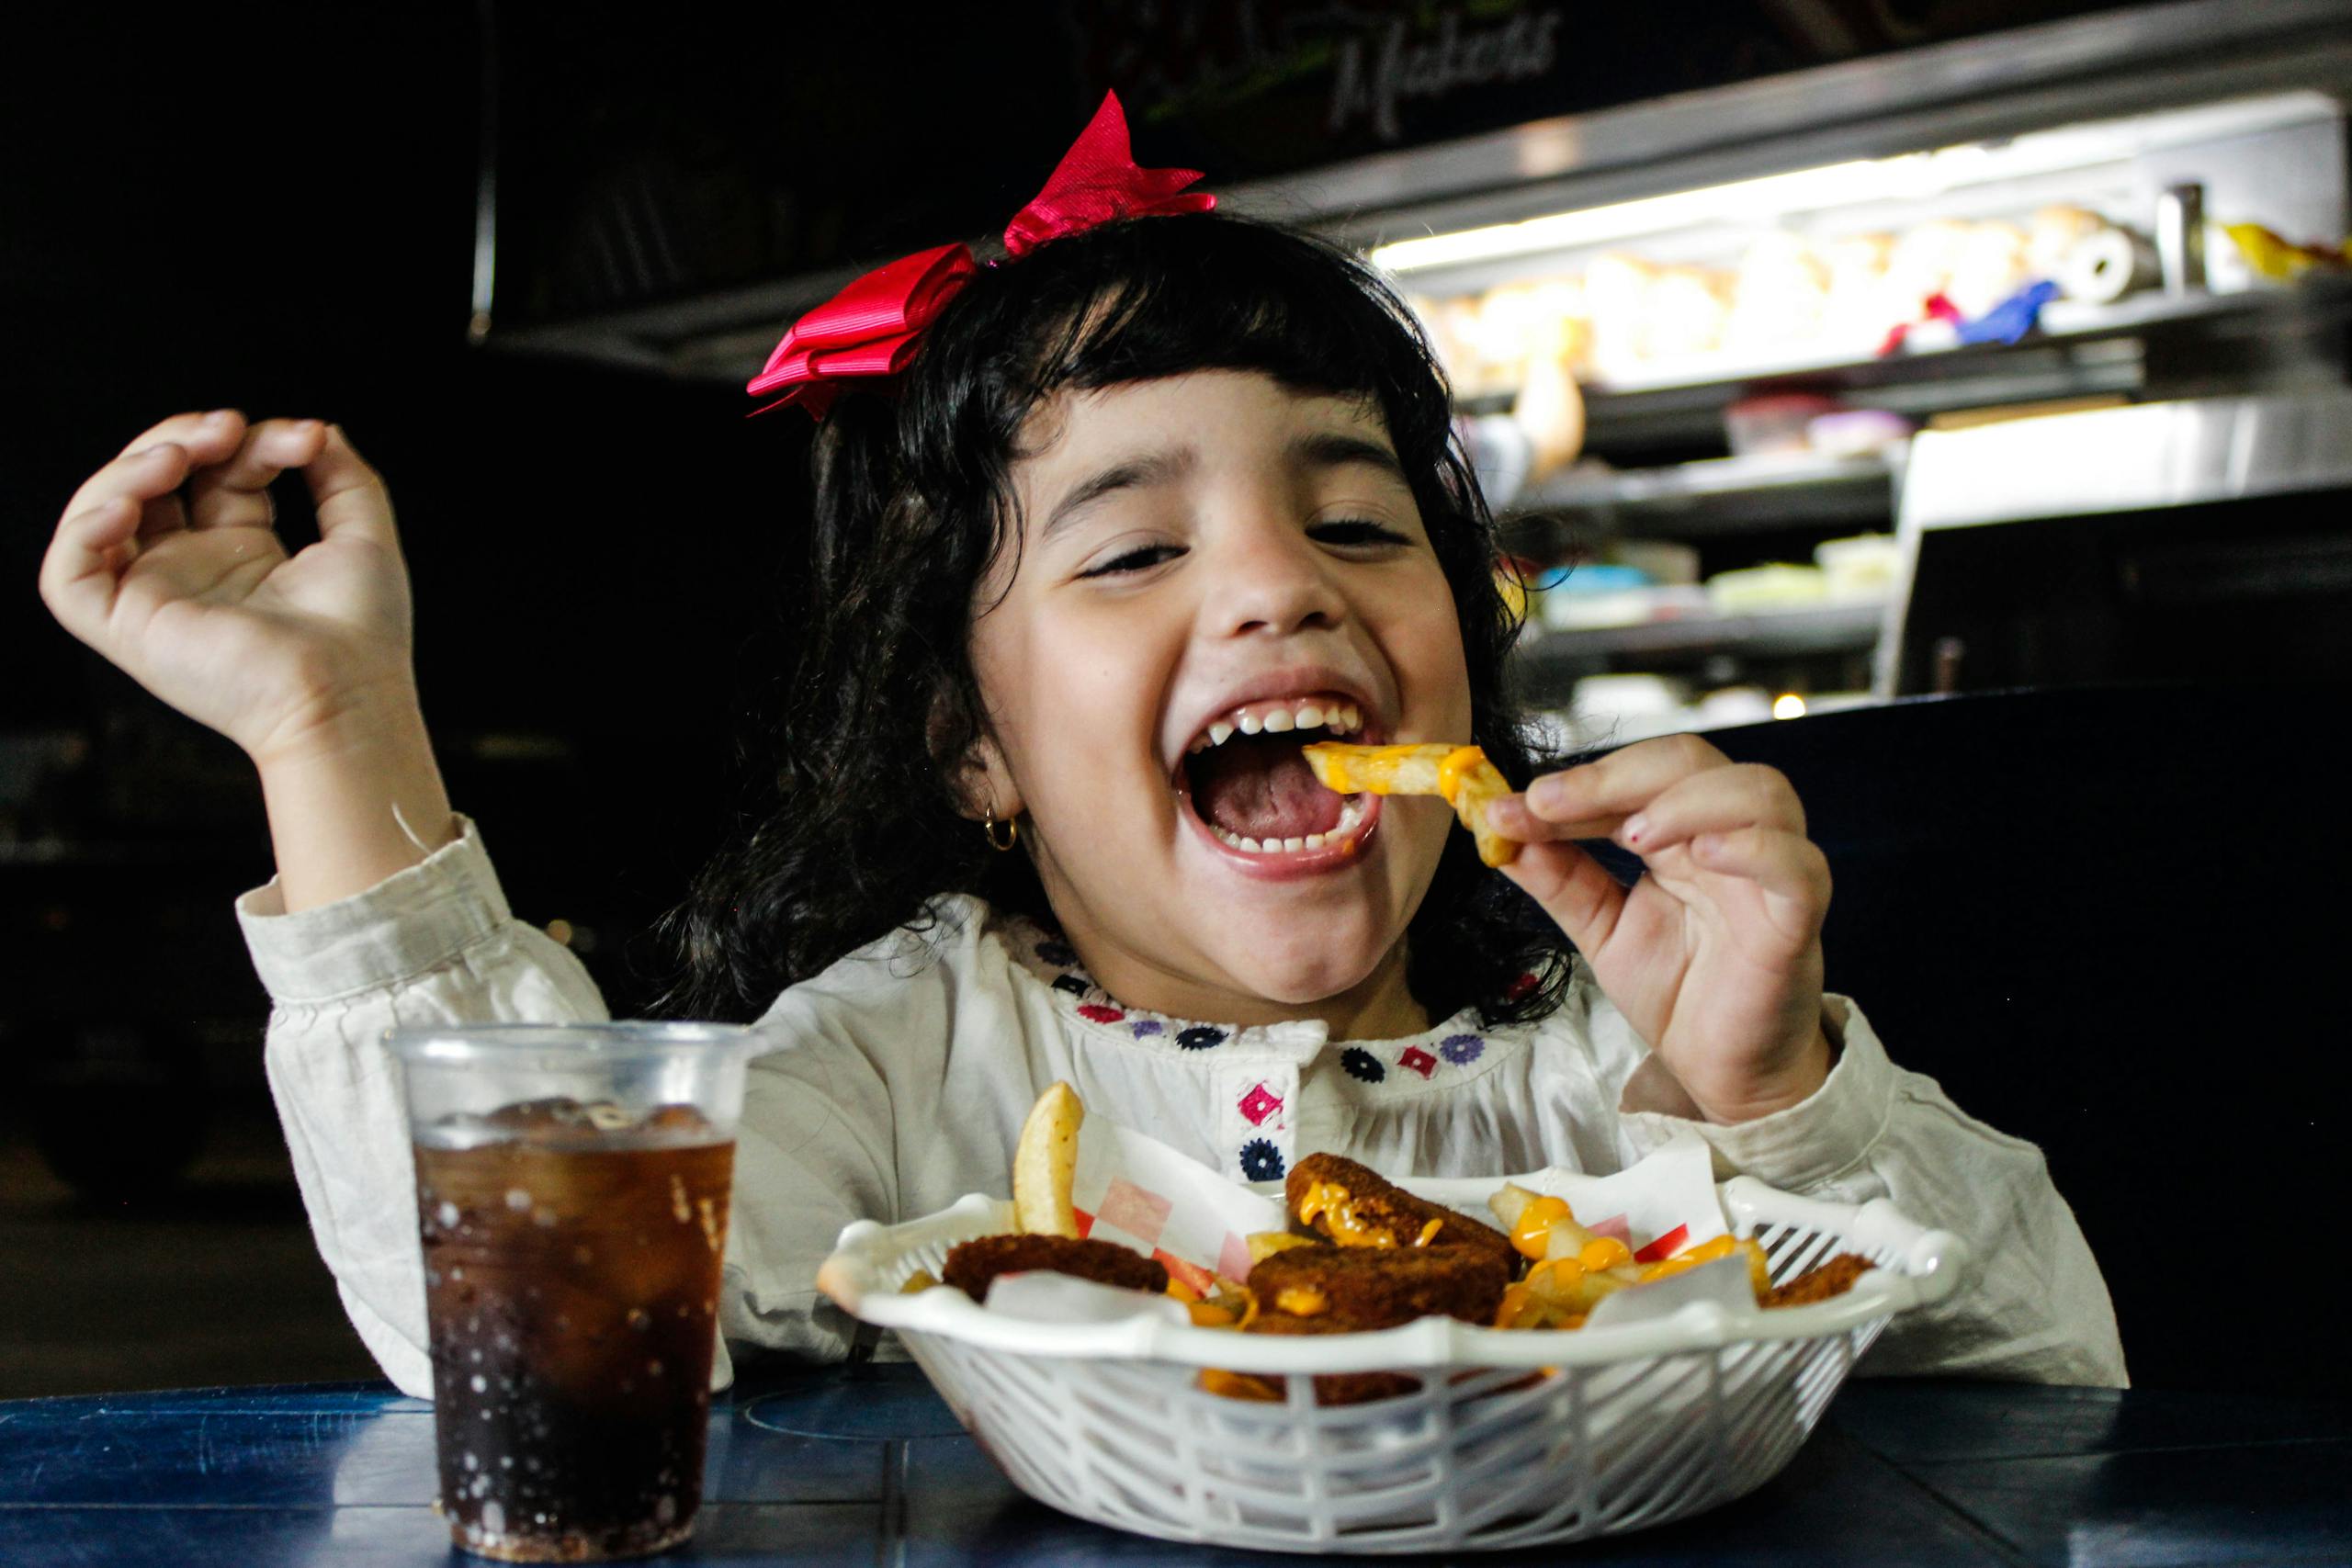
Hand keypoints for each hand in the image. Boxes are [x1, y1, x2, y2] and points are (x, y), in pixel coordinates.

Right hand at [39, 410, 418, 763]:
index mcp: (244, 553)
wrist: (347, 695)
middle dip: (181, 437)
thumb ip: (344, 477)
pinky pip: (68, 575)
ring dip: (130, 467)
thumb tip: (320, 430)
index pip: (221, 472)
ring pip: (102, 514)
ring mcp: (155, 597)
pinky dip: (84, 528)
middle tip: (228, 429)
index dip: (252, 441)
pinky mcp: (125, 629)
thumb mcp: (363, 535)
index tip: (305, 439)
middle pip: (154, 481)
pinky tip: (130, 505)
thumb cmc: (363, 634)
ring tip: (182, 454)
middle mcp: (193, 571)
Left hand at [1485, 734, 1833, 1122]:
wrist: (1724, 1071)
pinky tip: (1706, 855)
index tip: (1510, 806)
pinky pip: (1797, 865)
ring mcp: (1768, 873)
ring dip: (1686, 799)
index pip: (1632, 778)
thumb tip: (1500, 832)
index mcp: (1679, 833)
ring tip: (1631, 834)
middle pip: (1690, 761)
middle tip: (1550, 803)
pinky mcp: (1797, 919)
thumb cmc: (1677, 990)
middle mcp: (1728, 837)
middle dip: (1613, 775)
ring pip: (1758, 792)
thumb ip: (1558, 879)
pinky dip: (1755, 847)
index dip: (1573, 785)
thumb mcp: (1599, 929)